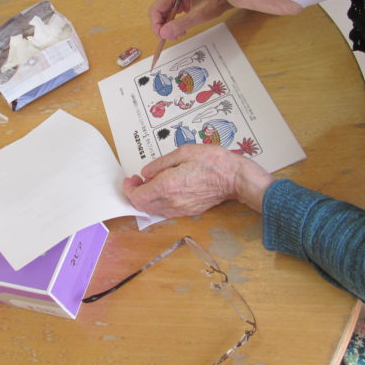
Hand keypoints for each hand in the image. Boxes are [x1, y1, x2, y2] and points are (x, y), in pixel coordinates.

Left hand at [122, 144, 274, 217]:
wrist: (235, 178)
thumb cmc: (212, 161)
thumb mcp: (183, 152)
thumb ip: (161, 164)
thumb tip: (146, 173)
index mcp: (166, 186)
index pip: (137, 197)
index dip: (129, 189)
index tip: (132, 178)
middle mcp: (171, 202)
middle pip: (143, 206)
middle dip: (136, 193)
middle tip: (139, 180)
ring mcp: (181, 209)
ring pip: (154, 210)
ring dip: (147, 199)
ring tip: (152, 183)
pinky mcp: (189, 211)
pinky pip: (167, 211)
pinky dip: (159, 202)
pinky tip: (165, 189)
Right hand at [149, 0, 231, 40]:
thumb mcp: (198, 15)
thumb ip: (180, 24)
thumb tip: (164, 33)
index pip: (155, 9)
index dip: (156, 25)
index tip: (161, 36)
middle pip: (157, 12)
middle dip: (161, 27)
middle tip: (169, 37)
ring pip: (162, 13)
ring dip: (166, 26)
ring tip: (176, 34)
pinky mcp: (179, 0)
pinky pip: (170, 12)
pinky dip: (172, 22)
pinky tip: (180, 29)